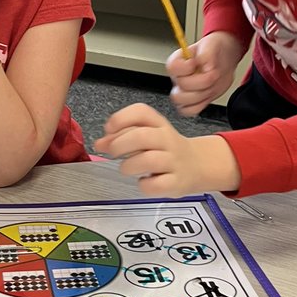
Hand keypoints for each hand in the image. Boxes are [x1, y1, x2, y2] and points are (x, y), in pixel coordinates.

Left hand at [94, 103, 240, 196]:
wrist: (197, 165)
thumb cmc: (164, 149)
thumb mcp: (146, 136)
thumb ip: (121, 136)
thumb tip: (99, 143)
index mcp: (159, 124)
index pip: (141, 111)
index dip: (120, 118)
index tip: (108, 130)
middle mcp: (167, 139)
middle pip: (141, 136)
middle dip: (119, 145)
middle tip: (113, 153)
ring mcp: (174, 161)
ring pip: (148, 160)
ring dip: (129, 166)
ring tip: (127, 168)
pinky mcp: (177, 182)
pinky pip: (157, 185)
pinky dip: (145, 185)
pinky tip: (144, 182)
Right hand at [167, 31, 245, 116]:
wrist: (223, 60)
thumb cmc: (214, 51)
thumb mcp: (211, 45)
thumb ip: (206, 53)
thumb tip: (204, 66)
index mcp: (178, 61)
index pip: (172, 68)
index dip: (186, 68)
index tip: (197, 63)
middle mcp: (177, 77)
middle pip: (179, 89)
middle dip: (201, 83)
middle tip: (213, 74)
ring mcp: (184, 91)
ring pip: (182, 102)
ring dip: (202, 95)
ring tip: (212, 84)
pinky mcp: (192, 101)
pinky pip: (189, 111)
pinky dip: (201, 105)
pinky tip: (208, 95)